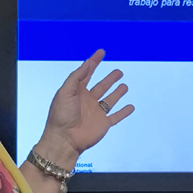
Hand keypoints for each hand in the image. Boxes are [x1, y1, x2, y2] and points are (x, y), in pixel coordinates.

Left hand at [35, 50, 134, 167]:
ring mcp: (96, 112)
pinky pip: (116, 116)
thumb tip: (87, 63)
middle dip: (110, 79)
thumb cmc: (61, 115)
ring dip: (117, 93)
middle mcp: (87, 100)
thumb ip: (77, 77)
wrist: (64, 140)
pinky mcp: (103, 124)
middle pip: (102, 86)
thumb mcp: (66, 91)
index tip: (101, 52)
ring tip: (124, 86)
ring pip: (110, 100)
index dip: (94, 62)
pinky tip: (131, 106)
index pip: (87, 73)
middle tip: (119, 72)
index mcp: (77, 91)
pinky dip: (124, 112)